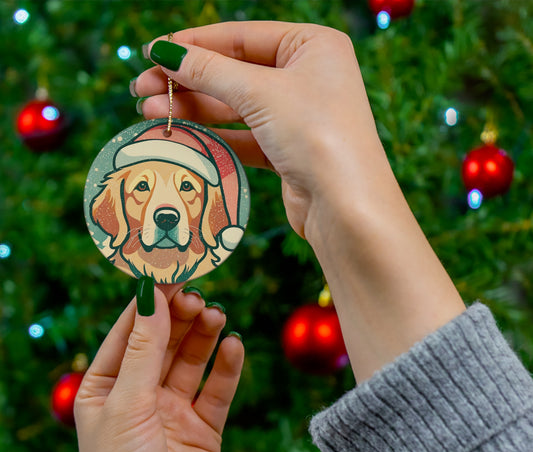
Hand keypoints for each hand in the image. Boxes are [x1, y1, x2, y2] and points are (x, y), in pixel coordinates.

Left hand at [75, 286, 243, 451]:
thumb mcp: (127, 404)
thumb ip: (144, 349)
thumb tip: (152, 296)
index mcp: (106, 387)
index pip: (130, 331)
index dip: (150, 301)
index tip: (171, 272)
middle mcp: (140, 394)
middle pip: (164, 341)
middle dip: (180, 317)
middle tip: (198, 296)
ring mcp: (173, 410)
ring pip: (192, 360)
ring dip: (204, 336)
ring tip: (216, 316)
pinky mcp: (203, 427)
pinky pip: (218, 389)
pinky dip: (228, 366)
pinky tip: (234, 347)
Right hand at [134, 21, 382, 239]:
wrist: (346, 207)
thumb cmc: (316, 135)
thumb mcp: (260, 92)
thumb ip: (210, 71)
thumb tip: (164, 52)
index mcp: (312, 46)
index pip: (241, 37)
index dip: (194, 44)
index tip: (152, 52)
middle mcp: (308, 77)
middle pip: (235, 72)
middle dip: (187, 81)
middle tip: (141, 89)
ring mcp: (298, 116)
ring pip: (236, 106)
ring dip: (194, 109)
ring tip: (149, 112)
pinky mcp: (288, 150)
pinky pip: (244, 136)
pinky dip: (214, 135)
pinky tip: (181, 134)